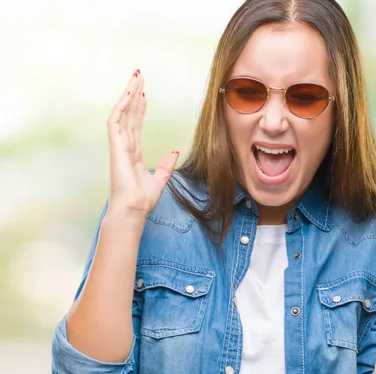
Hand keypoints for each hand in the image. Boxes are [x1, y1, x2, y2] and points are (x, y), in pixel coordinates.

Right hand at [106, 69, 179, 215]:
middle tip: (139, 76)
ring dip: (128, 95)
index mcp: (133, 153)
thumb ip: (166, 165)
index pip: (135, 124)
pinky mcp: (116, 147)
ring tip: (136, 78)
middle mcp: (124, 146)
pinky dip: (122, 107)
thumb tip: (173, 152)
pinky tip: (129, 94)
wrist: (134, 210)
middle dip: (134, 94)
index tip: (144, 94)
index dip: (139, 108)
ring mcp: (118, 146)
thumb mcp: (161, 180)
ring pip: (122, 113)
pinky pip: (116, 122)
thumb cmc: (142, 200)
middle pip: (129, 114)